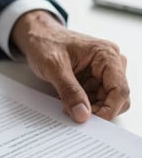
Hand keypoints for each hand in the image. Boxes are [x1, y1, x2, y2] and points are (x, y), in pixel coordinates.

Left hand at [11, 10, 129, 122]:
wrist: (37, 37)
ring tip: (67, 106)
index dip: (108, 109)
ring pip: (106, 101)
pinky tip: (68, 103)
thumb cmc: (45, 43)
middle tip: (75, 114)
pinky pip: (94, 99)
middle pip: (117, 98)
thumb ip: (69, 91)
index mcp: (106, 55)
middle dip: (98, 110)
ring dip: (89, 108)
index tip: (90, 121)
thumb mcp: (54, 67)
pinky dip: (83, 105)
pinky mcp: (92, 79)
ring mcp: (102, 72)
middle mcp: (110, 63)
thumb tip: (83, 114)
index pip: (120, 89)